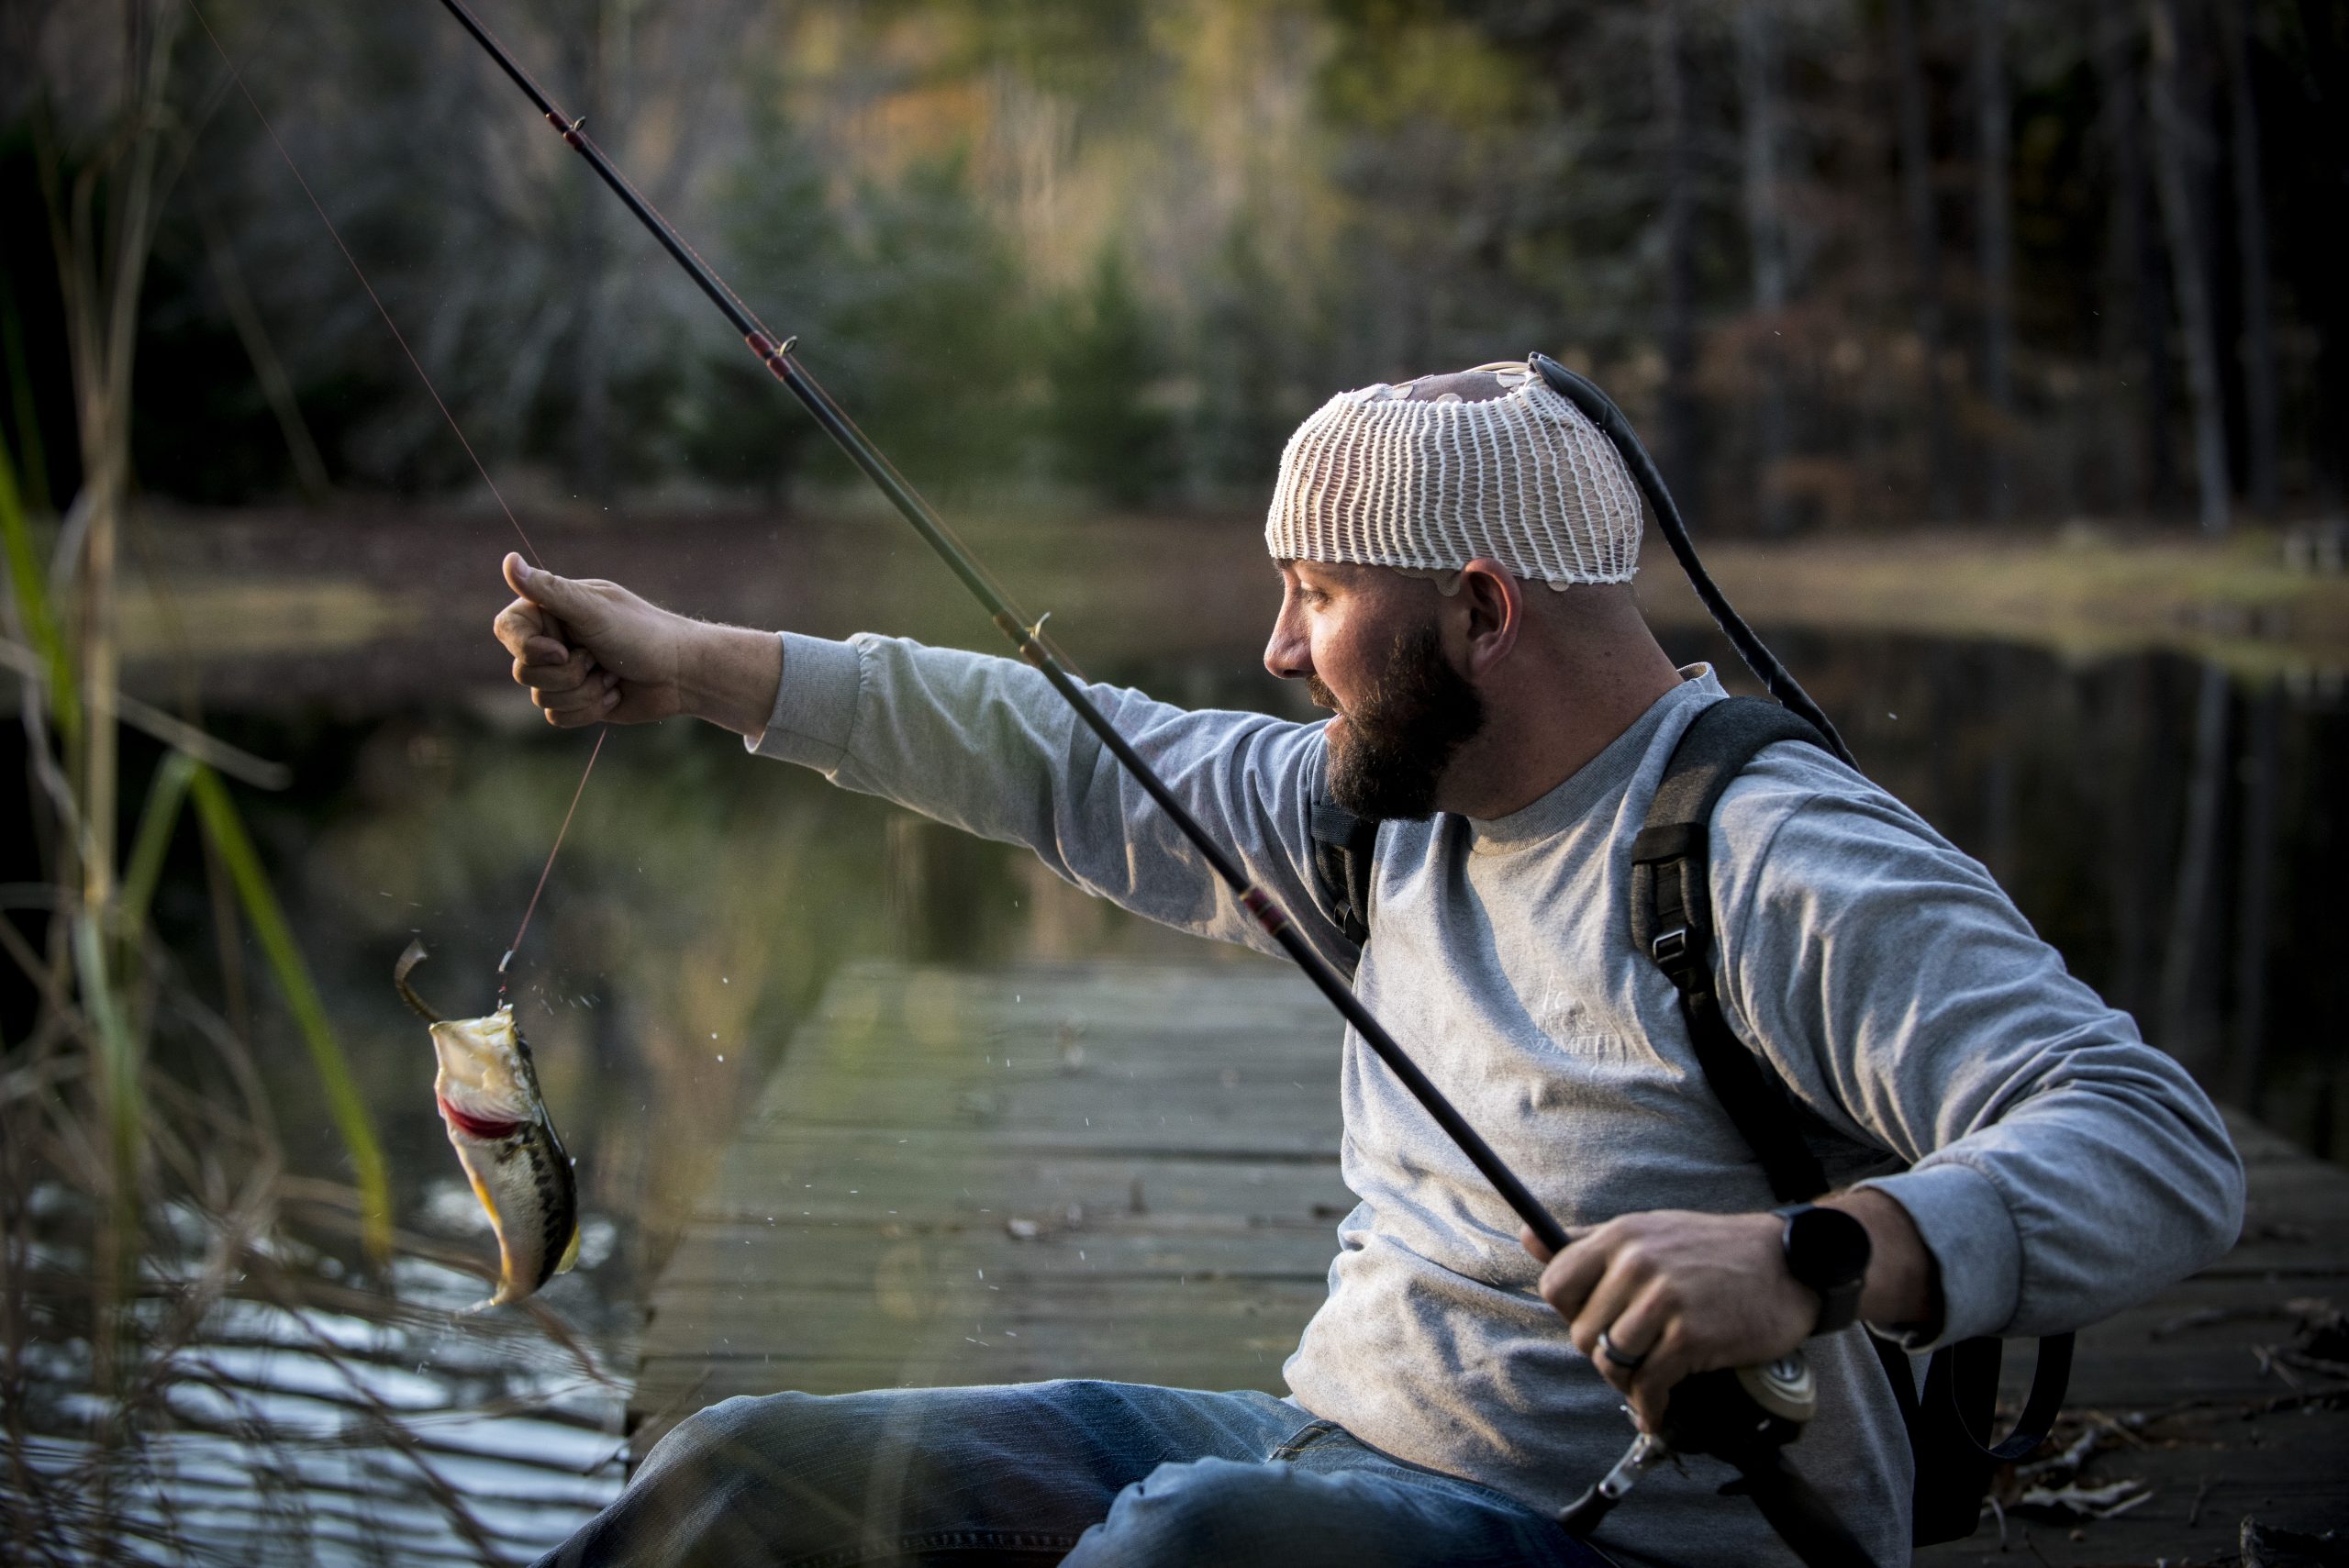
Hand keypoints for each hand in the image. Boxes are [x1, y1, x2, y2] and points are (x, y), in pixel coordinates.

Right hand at [492, 555, 784, 736]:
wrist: (683, 674)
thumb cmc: (643, 635)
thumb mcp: (594, 611)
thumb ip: (550, 590)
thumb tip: (507, 560)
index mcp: (550, 610)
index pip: (507, 629)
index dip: (530, 648)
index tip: (564, 651)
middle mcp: (551, 638)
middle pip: (524, 671)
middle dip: (569, 674)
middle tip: (600, 658)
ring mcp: (563, 671)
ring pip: (542, 697)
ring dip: (585, 692)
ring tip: (613, 675)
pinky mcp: (575, 699)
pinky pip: (557, 717)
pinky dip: (590, 709)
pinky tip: (615, 693)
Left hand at [1521, 1210, 1814, 1432]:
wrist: (1788, 1264)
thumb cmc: (1713, 1250)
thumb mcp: (1648, 1230)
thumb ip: (1589, 1240)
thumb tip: (1529, 1237)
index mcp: (1620, 1237)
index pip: (1556, 1285)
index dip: (1570, 1313)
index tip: (1592, 1323)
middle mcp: (1636, 1264)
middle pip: (1581, 1333)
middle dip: (1601, 1353)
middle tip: (1631, 1356)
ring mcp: (1663, 1299)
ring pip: (1610, 1361)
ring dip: (1626, 1383)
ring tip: (1646, 1382)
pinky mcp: (1690, 1335)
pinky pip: (1648, 1384)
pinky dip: (1649, 1407)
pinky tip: (1658, 1410)